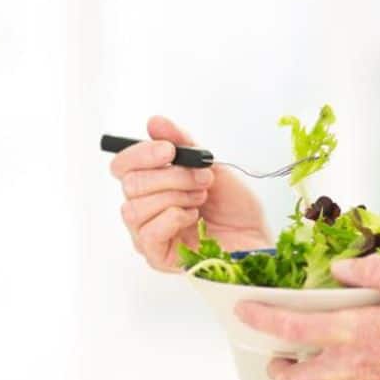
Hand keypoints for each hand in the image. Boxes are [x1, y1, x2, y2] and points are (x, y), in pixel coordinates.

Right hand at [109, 116, 270, 271]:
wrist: (257, 236)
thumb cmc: (235, 206)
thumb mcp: (212, 165)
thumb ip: (182, 143)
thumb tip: (155, 122)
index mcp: (152, 184)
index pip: (122, 165)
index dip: (140, 154)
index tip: (169, 151)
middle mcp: (144, 208)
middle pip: (130, 184)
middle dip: (173, 176)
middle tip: (203, 179)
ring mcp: (148, 234)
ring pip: (135, 208)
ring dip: (176, 197)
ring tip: (201, 199)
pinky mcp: (157, 257)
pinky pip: (148, 233)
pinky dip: (174, 218)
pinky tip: (194, 218)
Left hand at [235, 254, 379, 379]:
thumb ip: (378, 275)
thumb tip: (340, 269)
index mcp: (364, 333)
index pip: (297, 328)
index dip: (264, 320)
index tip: (245, 311)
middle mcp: (357, 368)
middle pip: (293, 379)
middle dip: (276, 365)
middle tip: (279, 348)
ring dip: (316, 367)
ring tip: (337, 344)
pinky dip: (348, 373)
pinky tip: (376, 356)